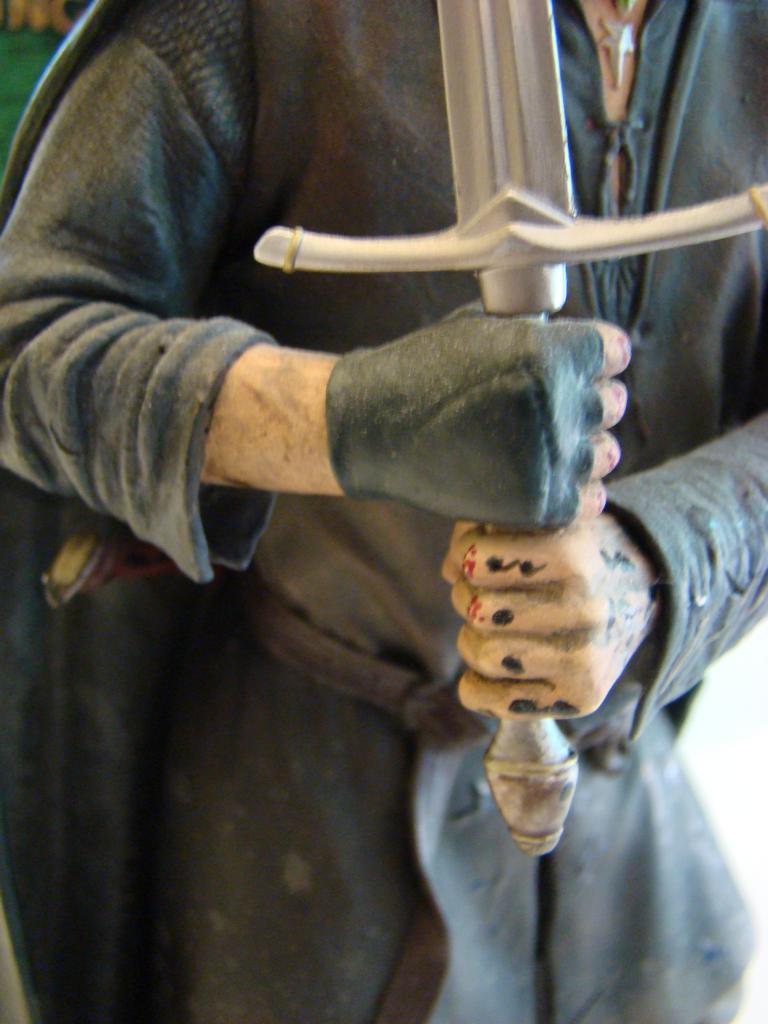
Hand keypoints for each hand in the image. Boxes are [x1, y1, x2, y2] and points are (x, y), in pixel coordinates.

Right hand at [325, 312, 629, 529]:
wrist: (377, 428)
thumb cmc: (425, 369)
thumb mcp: (484, 327)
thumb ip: (539, 332)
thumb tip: (577, 341)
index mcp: (551, 354)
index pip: (613, 351)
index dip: (596, 355)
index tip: (576, 364)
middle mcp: (559, 406)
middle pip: (612, 401)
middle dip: (586, 398)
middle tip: (551, 406)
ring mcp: (550, 459)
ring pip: (606, 451)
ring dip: (582, 445)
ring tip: (546, 443)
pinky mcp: (538, 503)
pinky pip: (588, 497)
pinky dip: (574, 488)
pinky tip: (546, 474)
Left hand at [442, 515, 657, 718]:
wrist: (643, 595)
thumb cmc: (576, 551)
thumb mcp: (546, 518)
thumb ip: (496, 521)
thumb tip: (452, 565)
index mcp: (574, 553)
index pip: (478, 558)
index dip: (466, 553)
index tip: (475, 555)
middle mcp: (585, 608)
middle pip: (476, 608)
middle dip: (467, 597)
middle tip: (485, 595)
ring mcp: (586, 658)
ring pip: (482, 655)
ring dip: (472, 641)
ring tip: (493, 629)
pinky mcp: (582, 697)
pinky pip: (490, 700)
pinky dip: (477, 685)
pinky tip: (494, 667)